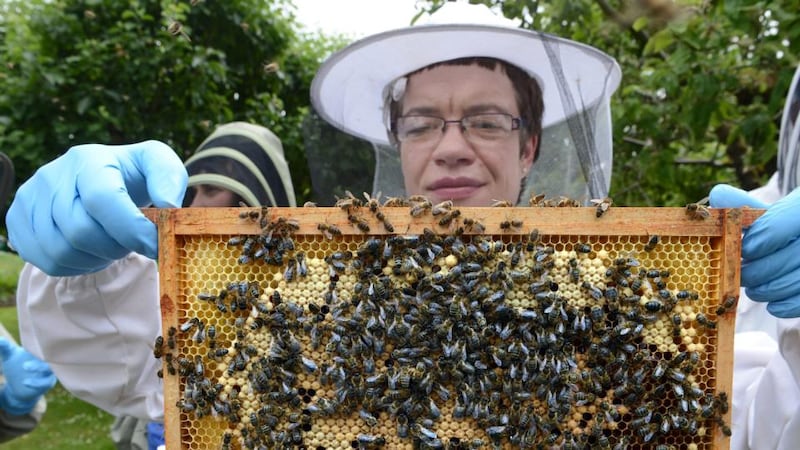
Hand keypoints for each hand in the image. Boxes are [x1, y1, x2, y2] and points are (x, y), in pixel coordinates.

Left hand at [0, 337, 55, 415]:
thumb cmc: (14, 366)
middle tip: (24, 363)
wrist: (18, 386)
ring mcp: (49, 371)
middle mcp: (47, 359)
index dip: (40, 343)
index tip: (30, 345)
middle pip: (49, 356)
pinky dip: (36, 382)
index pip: (43, 344)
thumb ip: (5, 347)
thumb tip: (0, 339)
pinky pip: (45, 382)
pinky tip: (25, 382)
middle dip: (38, 357)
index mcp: (39, 350)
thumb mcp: (9, 355)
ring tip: (24, 367)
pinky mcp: (48, 382)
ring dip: (38, 368)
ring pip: (49, 368)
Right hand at [5, 141, 186, 275]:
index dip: (131, 230)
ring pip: (62, 251)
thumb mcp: (158, 165)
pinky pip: (47, 262)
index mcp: (88, 159)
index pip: (103, 200)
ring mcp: (30, 198)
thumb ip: (169, 178)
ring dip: (97, 258)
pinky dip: (76, 266)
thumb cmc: (134, 175)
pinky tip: (92, 251)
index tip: (155, 245)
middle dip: (116, 247)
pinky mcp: (19, 221)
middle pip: (81, 231)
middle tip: (132, 242)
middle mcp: (52, 175)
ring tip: (113, 244)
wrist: (100, 178)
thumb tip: (167, 205)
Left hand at [710, 184, 799, 317]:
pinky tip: (773, 303)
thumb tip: (716, 196)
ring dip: (764, 290)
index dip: (754, 243)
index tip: (745, 250)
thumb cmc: (789, 225)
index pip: (774, 228)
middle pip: (778, 260)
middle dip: (753, 271)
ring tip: (753, 288)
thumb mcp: (773, 211)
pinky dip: (783, 305)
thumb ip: (745, 205)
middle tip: (739, 274)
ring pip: (789, 283)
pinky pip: (799, 302)